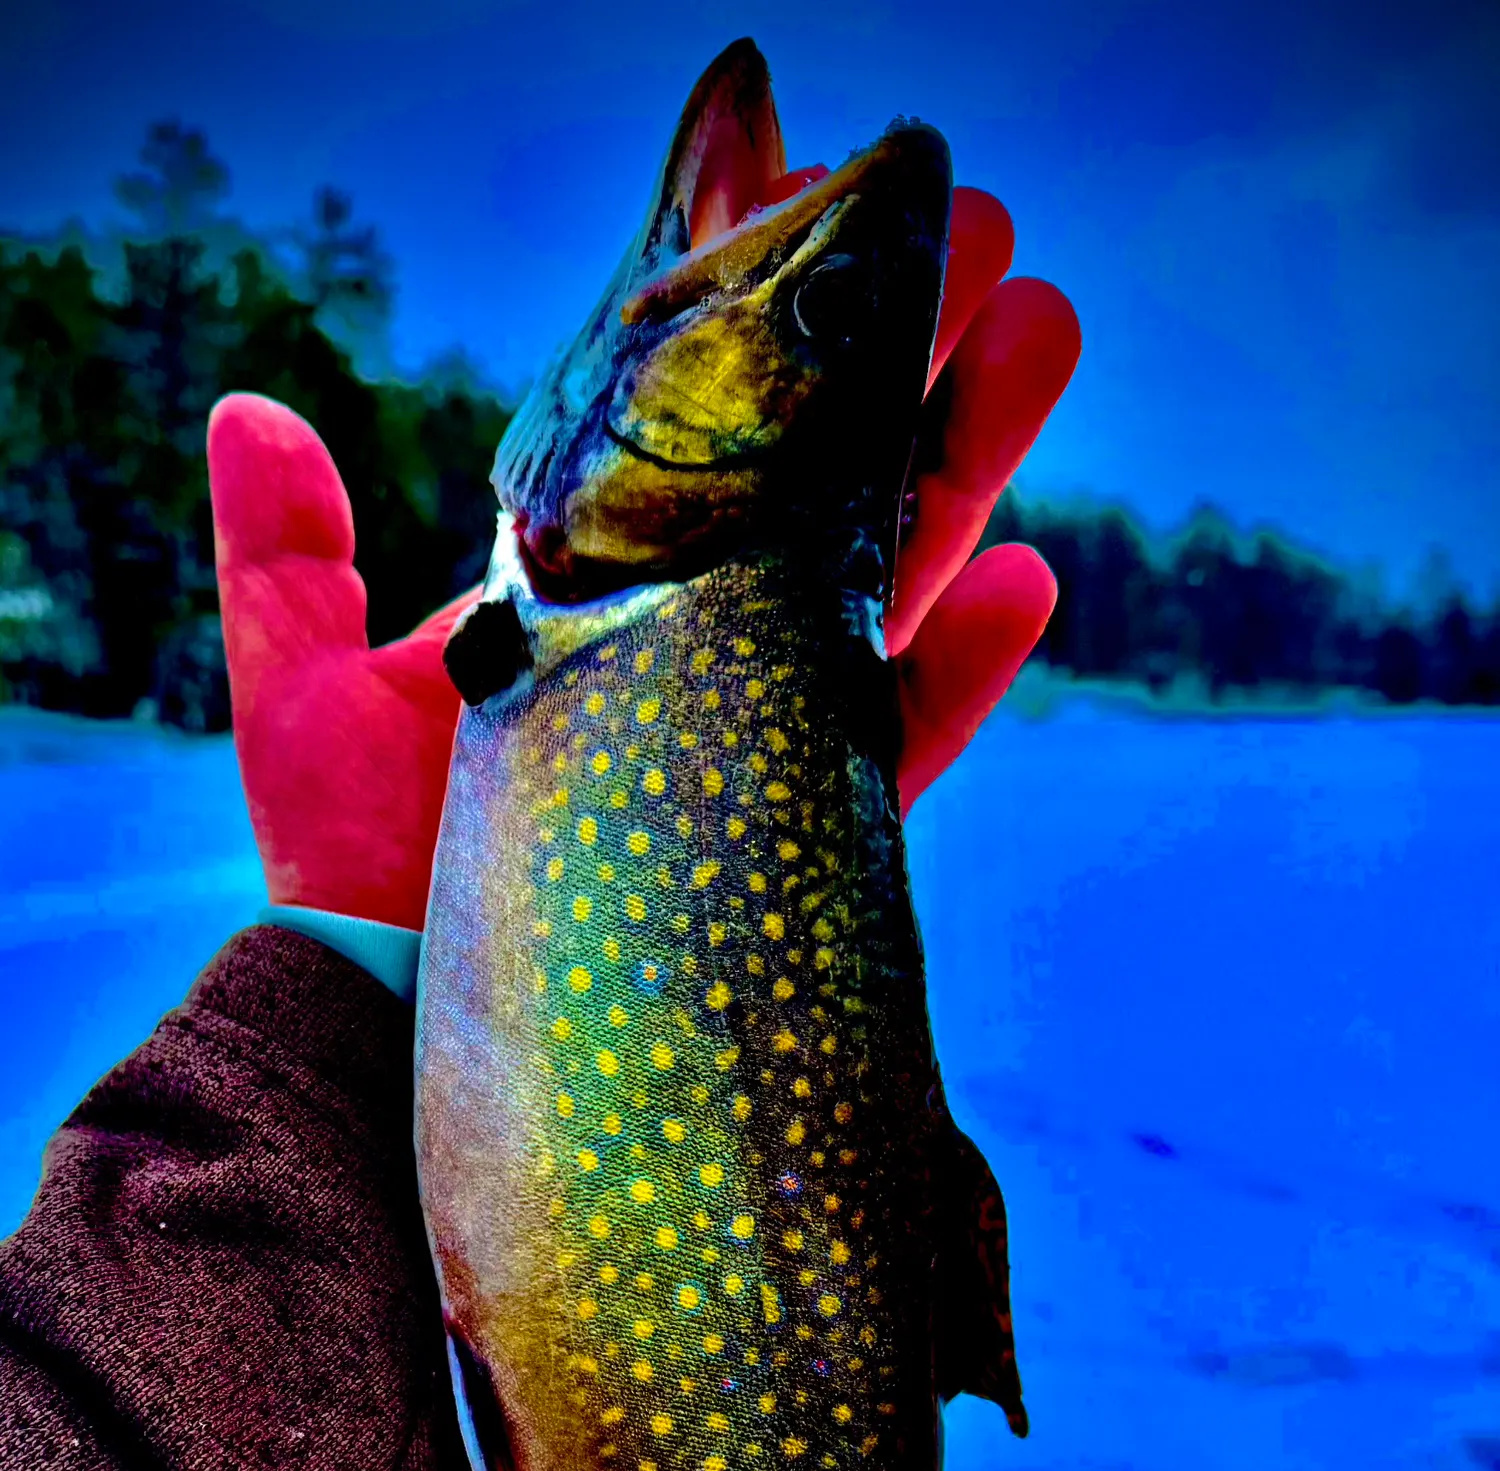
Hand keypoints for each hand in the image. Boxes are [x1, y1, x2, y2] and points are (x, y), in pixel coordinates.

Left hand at [208, 188, 1077, 929]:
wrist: (403, 1006)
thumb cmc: (349, 854)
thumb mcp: (299, 685)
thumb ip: (287, 553)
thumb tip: (250, 406)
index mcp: (597, 577)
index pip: (696, 428)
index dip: (761, 318)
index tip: (820, 194)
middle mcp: (689, 631)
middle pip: (817, 473)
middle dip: (900, 352)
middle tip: (983, 231)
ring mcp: (751, 719)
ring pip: (882, 569)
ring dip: (966, 452)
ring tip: (1037, 330)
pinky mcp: (795, 820)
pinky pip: (899, 732)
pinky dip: (965, 665)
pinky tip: (1026, 580)